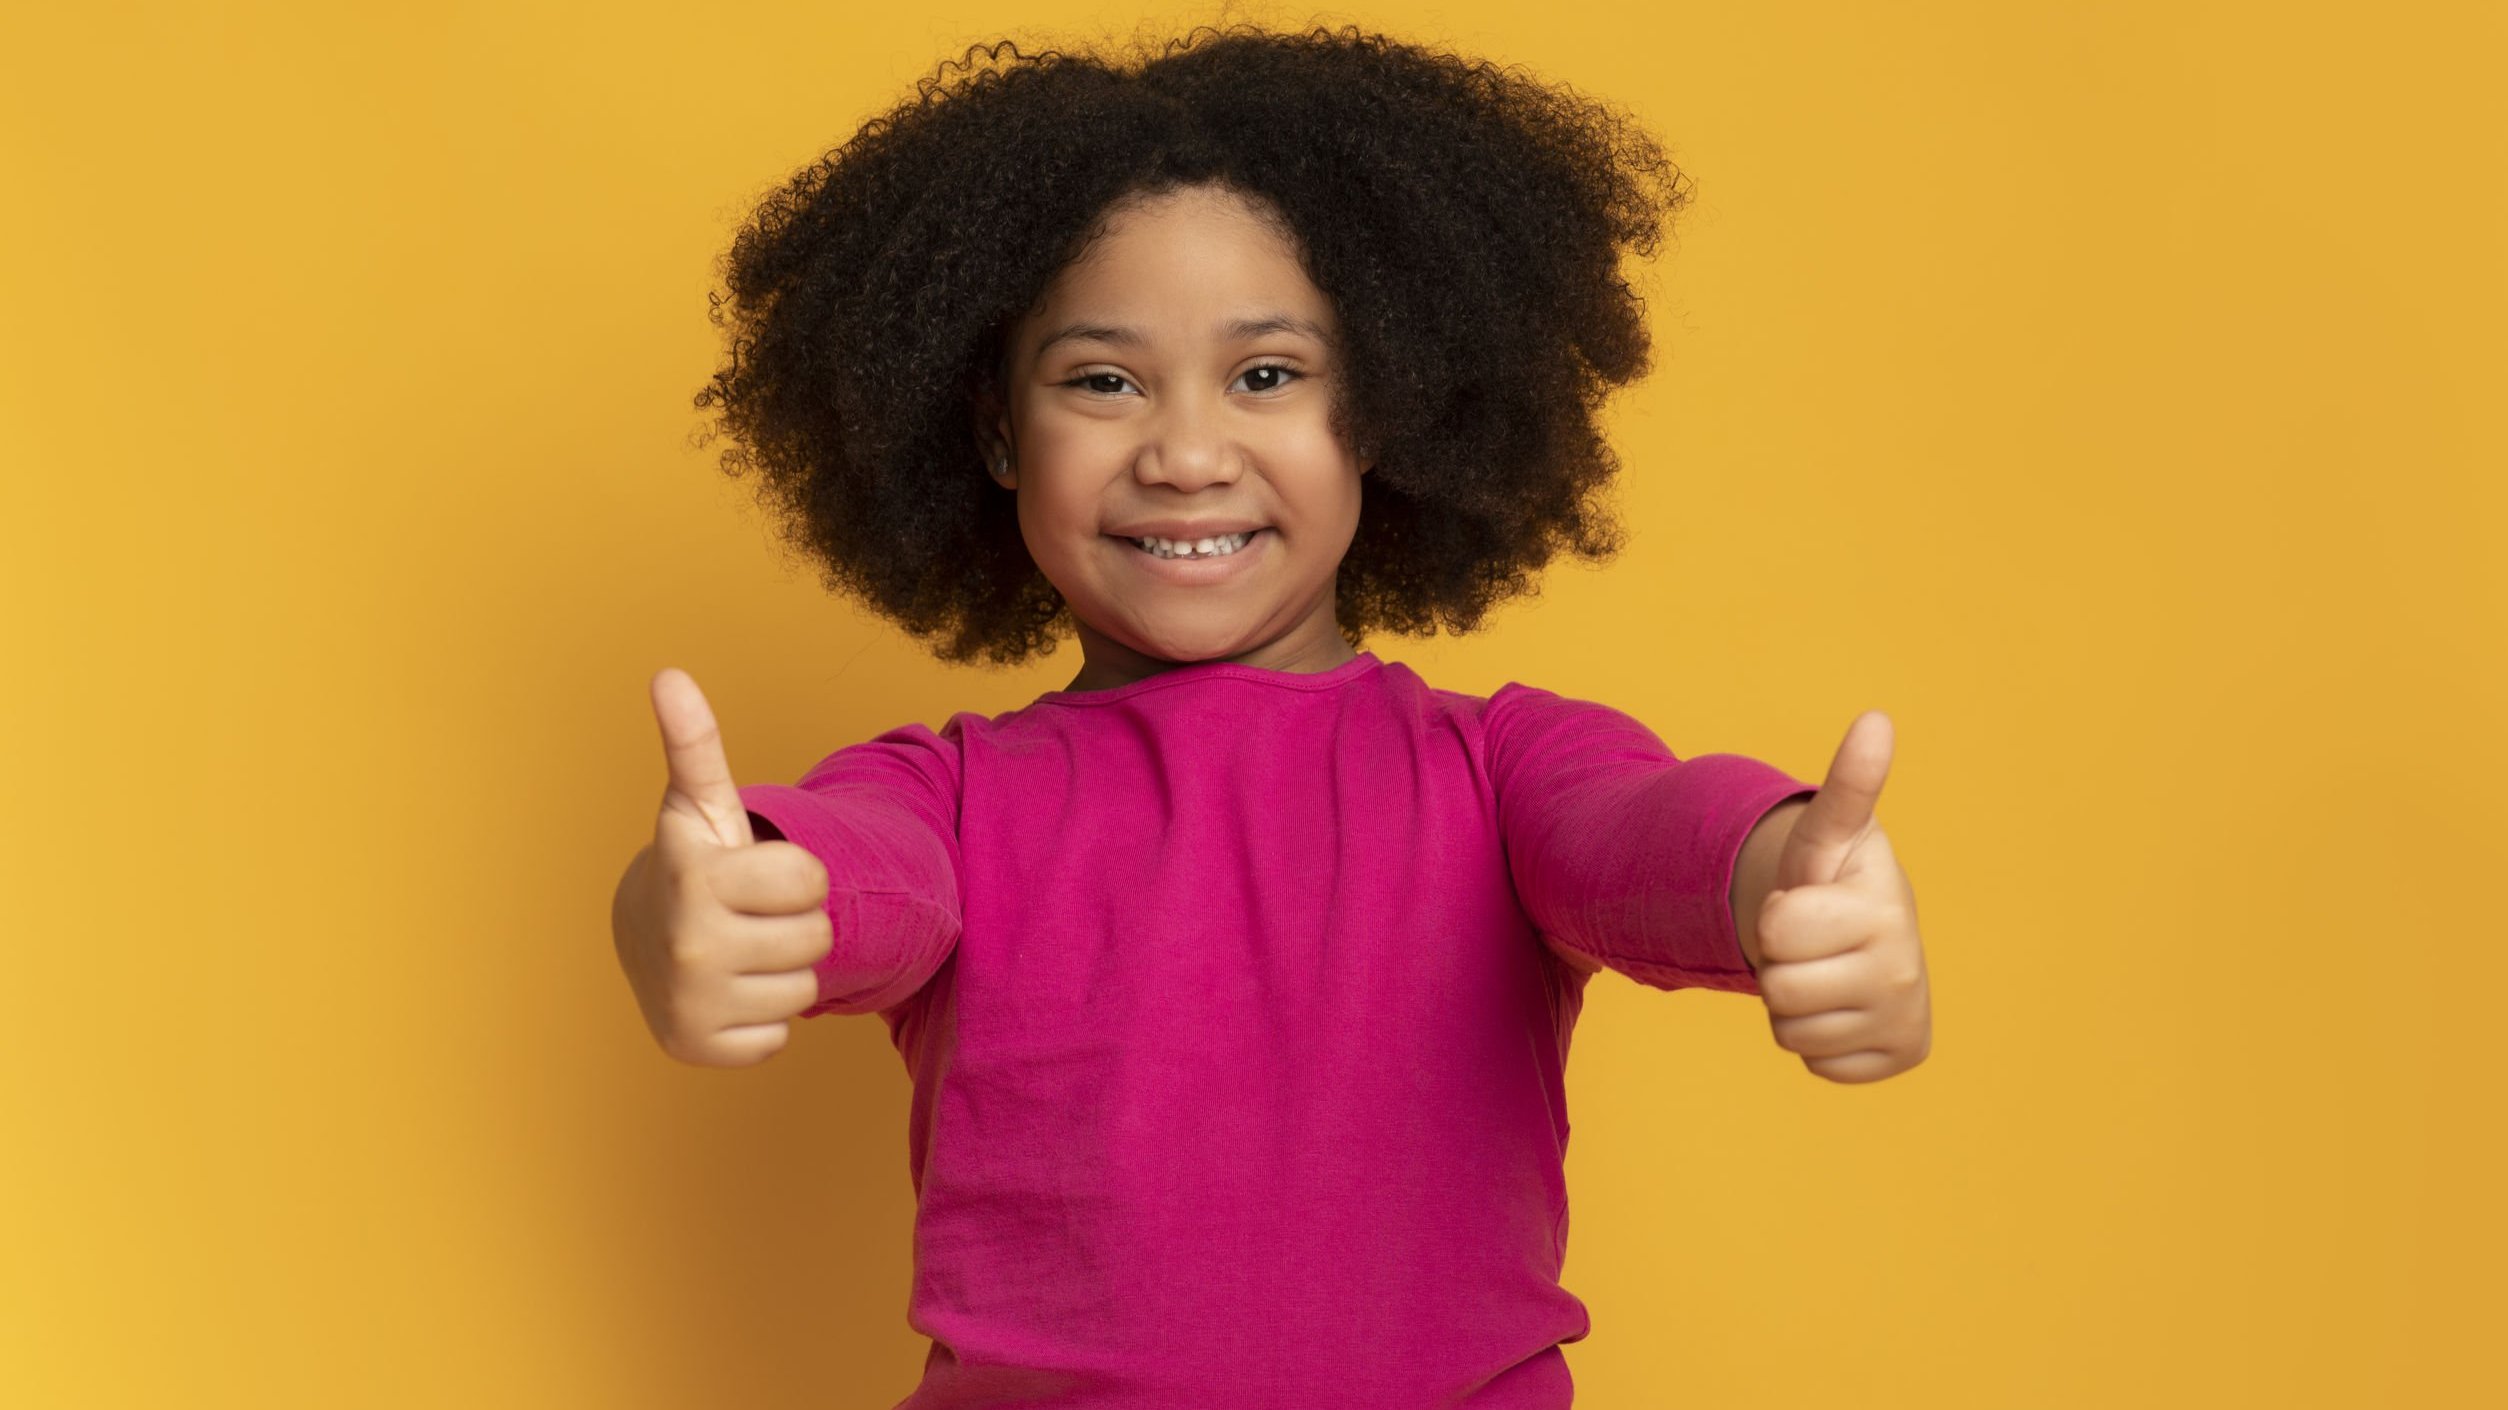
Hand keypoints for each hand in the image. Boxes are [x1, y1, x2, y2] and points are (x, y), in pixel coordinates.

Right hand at [610, 668, 831, 1066]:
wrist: (645, 937)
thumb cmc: (694, 863)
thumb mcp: (700, 804)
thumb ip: (696, 742)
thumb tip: (670, 674)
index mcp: (694, 877)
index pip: (813, 879)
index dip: (797, 874)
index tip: (756, 872)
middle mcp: (686, 943)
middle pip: (817, 937)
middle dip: (795, 923)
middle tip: (751, 914)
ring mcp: (688, 1002)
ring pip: (804, 990)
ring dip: (783, 971)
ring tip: (740, 950)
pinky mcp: (696, 1049)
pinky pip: (779, 1037)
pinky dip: (762, 1019)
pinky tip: (729, 992)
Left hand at [1755, 711, 1929, 1083]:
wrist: (1864, 934)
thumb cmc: (1836, 879)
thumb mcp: (1829, 832)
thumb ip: (1848, 784)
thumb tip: (1876, 719)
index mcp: (1884, 910)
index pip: (1775, 933)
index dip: (1774, 918)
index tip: (1807, 902)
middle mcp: (1906, 969)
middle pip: (1778, 990)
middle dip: (1779, 964)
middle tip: (1811, 945)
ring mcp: (1907, 1017)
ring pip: (1792, 1032)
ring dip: (1793, 1004)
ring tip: (1824, 971)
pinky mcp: (1900, 1056)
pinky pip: (1817, 1064)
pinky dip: (1818, 1041)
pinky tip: (1841, 1008)